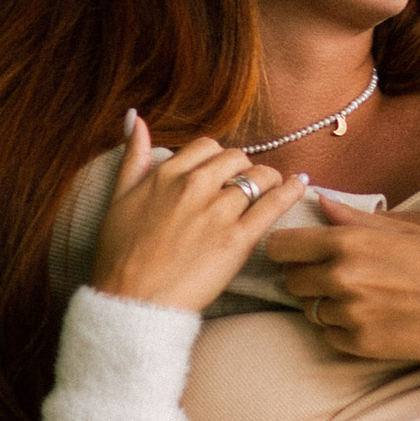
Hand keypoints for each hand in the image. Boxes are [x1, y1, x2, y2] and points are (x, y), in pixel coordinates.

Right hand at [90, 117, 297, 315]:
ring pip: (258, 177)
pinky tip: (300, 184)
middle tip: (245, 184)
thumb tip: (136, 118)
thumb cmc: (120, 257)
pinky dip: (291, 190)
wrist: (133, 302)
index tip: (220, 173)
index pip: (207, 147)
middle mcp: (195, 186)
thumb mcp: (118, 199)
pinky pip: (274, 204)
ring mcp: (218, 212)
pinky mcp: (238, 239)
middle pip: (236, 158)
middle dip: (242, 168)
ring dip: (268, 180)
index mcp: (167, 175)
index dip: (216, 159)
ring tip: (273, 187)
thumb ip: (133, 158)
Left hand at [262, 213, 419, 361]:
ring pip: (311, 310)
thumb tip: (321, 203)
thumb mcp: (404, 229)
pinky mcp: (361, 345)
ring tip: (364, 296)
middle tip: (338, 274)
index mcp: (349, 243)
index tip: (298, 250)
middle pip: (292, 280)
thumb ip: (353, 219)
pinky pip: (330, 335)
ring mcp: (350, 315)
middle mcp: (342, 279)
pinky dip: (343, 328)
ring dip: (327, 303)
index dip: (287, 247)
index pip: (281, 246)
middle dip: (308, 276)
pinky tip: (373, 317)